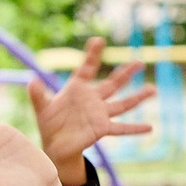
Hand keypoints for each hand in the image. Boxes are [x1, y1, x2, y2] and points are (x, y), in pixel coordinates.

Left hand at [29, 36, 153, 180]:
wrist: (55, 145)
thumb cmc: (49, 123)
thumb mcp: (42, 109)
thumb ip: (37, 95)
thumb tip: (32, 80)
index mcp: (78, 89)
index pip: (87, 69)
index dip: (92, 55)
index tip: (98, 40)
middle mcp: (93, 99)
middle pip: (112, 84)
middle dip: (125, 73)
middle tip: (139, 62)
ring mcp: (99, 114)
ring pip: (122, 104)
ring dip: (137, 98)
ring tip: (152, 90)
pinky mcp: (102, 129)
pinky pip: (121, 128)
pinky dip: (135, 129)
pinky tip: (150, 128)